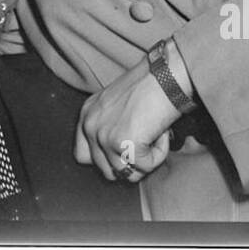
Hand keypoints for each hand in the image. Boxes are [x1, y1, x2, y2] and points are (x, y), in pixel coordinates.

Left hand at [75, 53, 179, 182]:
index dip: (105, 159)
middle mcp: (90, 126)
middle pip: (105, 170)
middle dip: (127, 162)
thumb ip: (107, 126)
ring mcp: (104, 136)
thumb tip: (117, 156)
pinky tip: (160, 133)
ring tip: (153, 133)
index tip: (123, 151)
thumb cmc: (149, 86)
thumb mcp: (115, 103)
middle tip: (144, 141)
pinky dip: (158, 154)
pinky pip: (145, 167)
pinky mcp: (123, 144)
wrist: (166, 76)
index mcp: (87, 115)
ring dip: (145, 159)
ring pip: (126, 173)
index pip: (82, 155)